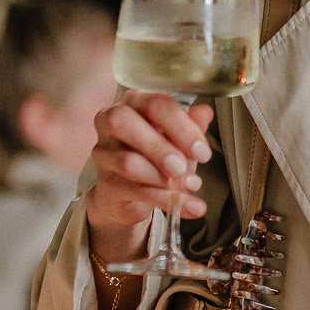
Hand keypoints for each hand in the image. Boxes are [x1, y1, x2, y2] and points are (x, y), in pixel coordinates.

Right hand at [86, 92, 215, 261]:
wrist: (129, 193)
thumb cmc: (155, 156)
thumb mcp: (178, 139)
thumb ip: (191, 125)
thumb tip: (204, 112)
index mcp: (134, 103)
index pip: (155, 104)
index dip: (182, 126)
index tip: (202, 151)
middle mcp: (111, 122)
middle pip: (125, 123)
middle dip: (160, 146)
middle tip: (185, 167)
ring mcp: (104, 154)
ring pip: (128, 162)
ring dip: (164, 178)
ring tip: (191, 185)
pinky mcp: (106, 184)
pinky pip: (136, 191)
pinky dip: (167, 201)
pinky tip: (191, 206)